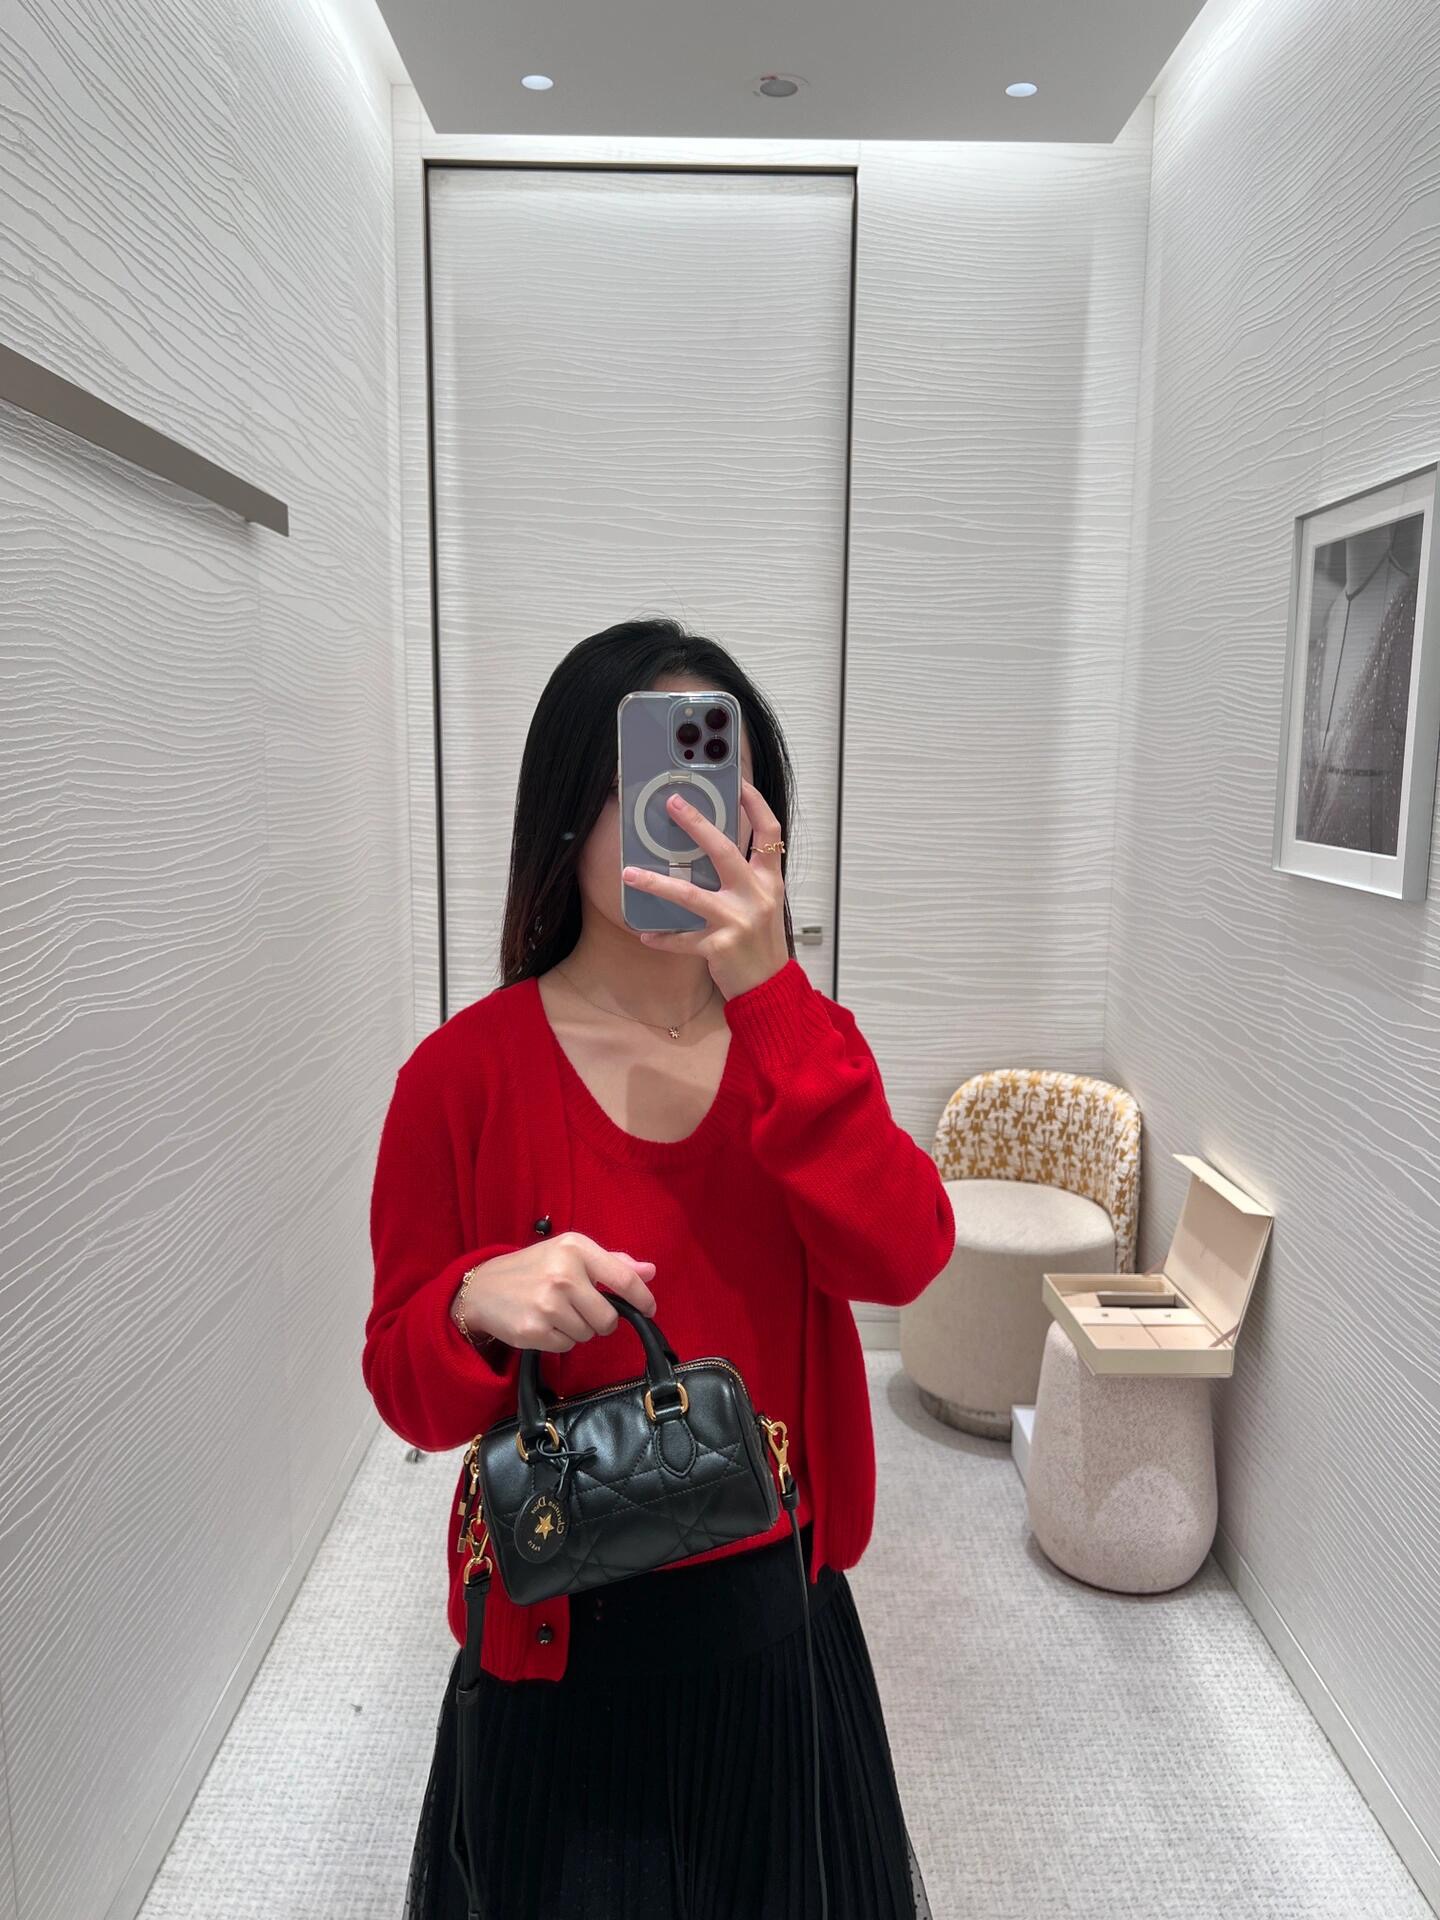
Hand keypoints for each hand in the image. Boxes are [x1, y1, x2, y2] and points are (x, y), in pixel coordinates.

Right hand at [457, 1233, 657, 1353]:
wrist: (483, 1288)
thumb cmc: (534, 1268)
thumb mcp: (571, 1253)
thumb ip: (612, 1263)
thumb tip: (650, 1271)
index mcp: (576, 1249)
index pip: (624, 1279)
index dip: (642, 1299)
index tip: (649, 1309)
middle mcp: (563, 1274)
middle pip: (609, 1318)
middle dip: (601, 1320)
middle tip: (582, 1310)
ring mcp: (548, 1303)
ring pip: (588, 1334)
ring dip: (578, 1330)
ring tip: (556, 1313)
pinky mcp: (534, 1330)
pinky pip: (567, 1347)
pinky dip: (560, 1340)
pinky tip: (544, 1323)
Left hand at [621, 776, 789, 1000]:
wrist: (770, 989)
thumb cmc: (761, 943)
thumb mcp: (762, 904)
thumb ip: (743, 878)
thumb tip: (708, 850)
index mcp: (770, 881)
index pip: (769, 833)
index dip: (756, 804)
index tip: (738, 783)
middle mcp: (757, 896)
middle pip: (724, 851)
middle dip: (697, 824)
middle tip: (672, 803)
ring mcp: (739, 920)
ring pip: (691, 895)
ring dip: (656, 883)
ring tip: (629, 873)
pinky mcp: (721, 946)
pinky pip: (683, 938)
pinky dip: (663, 937)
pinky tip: (646, 934)